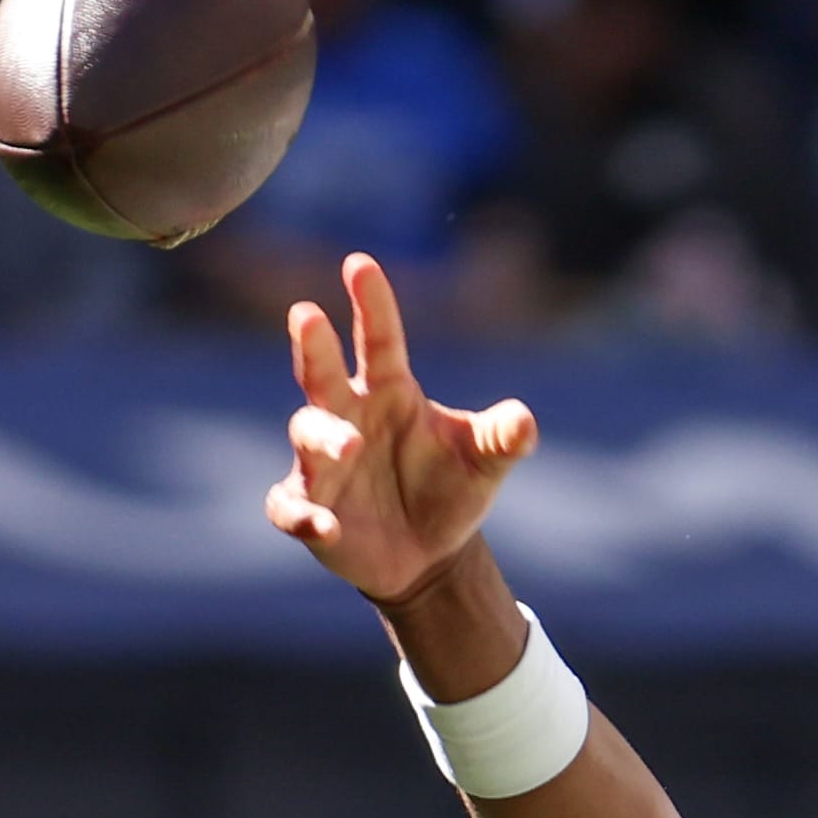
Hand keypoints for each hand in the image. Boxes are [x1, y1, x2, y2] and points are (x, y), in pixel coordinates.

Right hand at [262, 252, 537, 606]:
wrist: (431, 554)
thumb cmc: (450, 489)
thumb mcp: (483, 463)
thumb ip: (501, 439)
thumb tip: (526, 422)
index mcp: (389, 391)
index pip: (378, 339)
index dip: (370, 303)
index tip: (359, 263)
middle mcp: (348, 416)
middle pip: (322, 372)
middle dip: (313, 345)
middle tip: (306, 313)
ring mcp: (322, 463)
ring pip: (307, 434)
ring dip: (322, 437)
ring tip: (347, 446)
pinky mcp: (309, 508)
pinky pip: (291, 507)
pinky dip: (302, 515)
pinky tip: (324, 527)